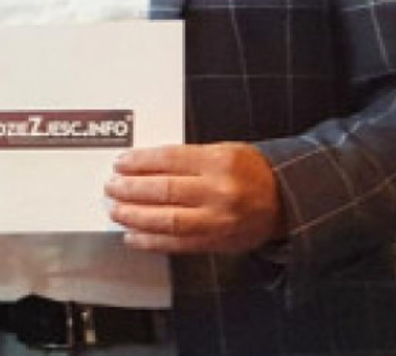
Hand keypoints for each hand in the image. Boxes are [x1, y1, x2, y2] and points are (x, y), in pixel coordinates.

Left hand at [104, 142, 284, 253]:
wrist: (284, 201)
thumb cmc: (249, 171)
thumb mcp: (221, 151)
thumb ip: (185, 158)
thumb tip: (142, 165)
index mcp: (218, 161)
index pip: (168, 159)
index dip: (139, 162)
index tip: (120, 163)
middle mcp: (218, 191)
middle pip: (163, 190)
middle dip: (131, 189)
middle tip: (111, 187)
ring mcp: (216, 220)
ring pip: (167, 220)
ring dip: (135, 216)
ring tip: (116, 210)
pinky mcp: (215, 242)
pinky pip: (177, 244)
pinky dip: (151, 241)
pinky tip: (133, 236)